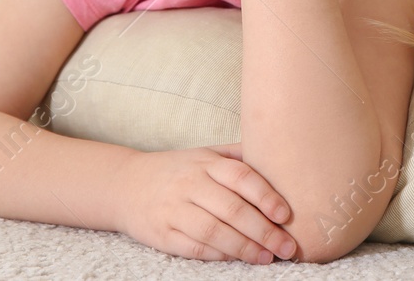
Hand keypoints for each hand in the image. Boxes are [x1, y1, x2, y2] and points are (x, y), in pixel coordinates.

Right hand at [116, 145, 297, 263]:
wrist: (126, 184)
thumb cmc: (178, 170)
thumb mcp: (205, 154)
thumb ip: (237, 156)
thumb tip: (279, 154)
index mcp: (205, 162)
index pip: (241, 176)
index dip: (265, 196)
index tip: (286, 214)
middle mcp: (190, 184)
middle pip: (231, 208)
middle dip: (263, 230)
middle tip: (288, 246)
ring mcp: (173, 210)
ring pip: (213, 231)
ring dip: (244, 247)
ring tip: (267, 257)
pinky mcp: (162, 234)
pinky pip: (193, 248)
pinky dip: (218, 255)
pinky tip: (237, 258)